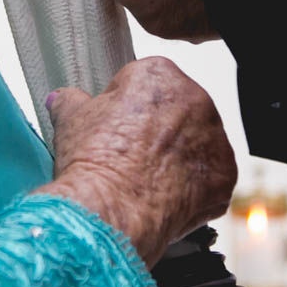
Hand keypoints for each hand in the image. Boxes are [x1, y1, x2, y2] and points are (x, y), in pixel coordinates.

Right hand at [35, 57, 236, 266]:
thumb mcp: (70, 119)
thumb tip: (61, 99)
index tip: (111, 128)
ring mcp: (215, 140)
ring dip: (176, 157)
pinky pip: (207, 178)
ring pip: (194, 144)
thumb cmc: (92, 160)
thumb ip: (70, 100)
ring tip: (143, 178)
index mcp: (159, 75)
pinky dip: (190, 187)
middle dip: (155, 130)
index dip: (122, 107)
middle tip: (127, 155)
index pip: (141, 83)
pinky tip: (162, 196)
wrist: (111, 211)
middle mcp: (196, 99)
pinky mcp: (224, 176)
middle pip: (174, 111)